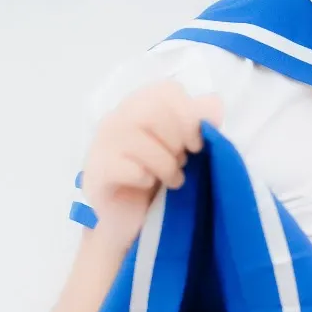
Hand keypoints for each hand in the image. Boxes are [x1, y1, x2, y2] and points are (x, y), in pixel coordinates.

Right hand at [81, 80, 222, 239]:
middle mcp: (117, 118)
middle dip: (177, 141)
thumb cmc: (157, 179)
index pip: (167, 92)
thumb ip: (198, 123)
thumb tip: (215, 104)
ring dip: (167, 166)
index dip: (189, 116)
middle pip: (154, 112)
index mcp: (139, 106)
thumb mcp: (183, 149)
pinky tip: (147, 185)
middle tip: (182, 162)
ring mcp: (102, 144)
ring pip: (141, 143)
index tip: (196, 144)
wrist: (129, 220)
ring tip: (173, 180)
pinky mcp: (97, 173)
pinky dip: (146, 179)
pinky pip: (129, 169)